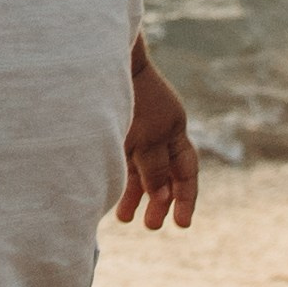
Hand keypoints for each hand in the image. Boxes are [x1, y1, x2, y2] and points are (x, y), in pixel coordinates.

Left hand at [115, 58, 198, 230]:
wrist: (101, 60)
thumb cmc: (128, 98)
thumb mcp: (145, 139)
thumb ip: (154, 170)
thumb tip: (162, 200)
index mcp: (174, 127)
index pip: (186, 170)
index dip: (186, 198)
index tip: (182, 225)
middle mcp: (159, 128)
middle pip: (164, 172)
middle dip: (159, 200)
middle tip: (150, 226)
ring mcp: (137, 127)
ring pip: (141, 167)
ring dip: (135, 192)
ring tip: (123, 217)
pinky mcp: (116, 126)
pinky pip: (124, 157)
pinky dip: (121, 176)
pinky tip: (111, 193)